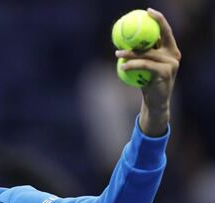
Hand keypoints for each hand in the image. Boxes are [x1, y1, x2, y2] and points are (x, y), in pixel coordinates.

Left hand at [115, 8, 181, 136]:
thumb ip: (143, 53)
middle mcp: (174, 55)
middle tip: (129, 29)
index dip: (159, 19)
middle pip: (158, 39)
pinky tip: (122, 67)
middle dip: (146, 30)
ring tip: (117, 54)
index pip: (166, 31)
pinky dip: (132, 65)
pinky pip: (145, 65)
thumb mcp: (146, 65)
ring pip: (147, 54)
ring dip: (130, 53)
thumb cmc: (148, 82)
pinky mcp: (166, 72)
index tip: (148, 12)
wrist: (156, 101)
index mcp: (171, 50)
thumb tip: (125, 41)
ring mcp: (171, 63)